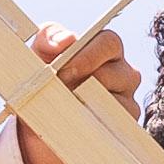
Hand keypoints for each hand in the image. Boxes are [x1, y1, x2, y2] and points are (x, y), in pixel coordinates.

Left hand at [12, 25, 130, 163]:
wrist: (37, 124)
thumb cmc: (42, 81)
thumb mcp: (39, 55)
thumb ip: (49, 38)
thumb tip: (65, 39)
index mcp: (104, 50)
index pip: (109, 42)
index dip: (88, 54)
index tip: (64, 69)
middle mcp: (122, 73)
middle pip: (117, 72)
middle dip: (85, 83)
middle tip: (58, 91)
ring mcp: (126, 101)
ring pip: (117, 100)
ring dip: (86, 105)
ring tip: (61, 108)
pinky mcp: (124, 126)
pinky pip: (114, 124)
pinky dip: (90, 124)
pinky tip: (72, 125)